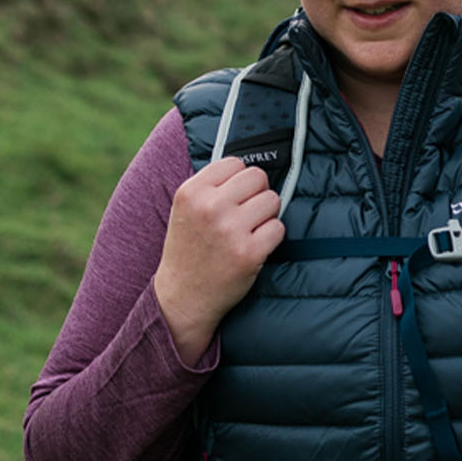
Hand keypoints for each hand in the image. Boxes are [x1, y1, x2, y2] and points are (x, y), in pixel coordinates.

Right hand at [155, 155, 283, 363]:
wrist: (182, 298)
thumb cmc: (188, 250)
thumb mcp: (186, 209)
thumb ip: (211, 186)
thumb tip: (249, 166)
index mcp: (191, 192)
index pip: (235, 162)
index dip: (240, 181)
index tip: (233, 198)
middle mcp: (209, 207)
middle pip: (258, 177)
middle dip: (257, 194)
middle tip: (245, 215)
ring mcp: (230, 230)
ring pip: (272, 200)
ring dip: (266, 216)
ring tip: (248, 231)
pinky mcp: (249, 253)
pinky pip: (279, 228)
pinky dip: (271, 238)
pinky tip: (254, 248)